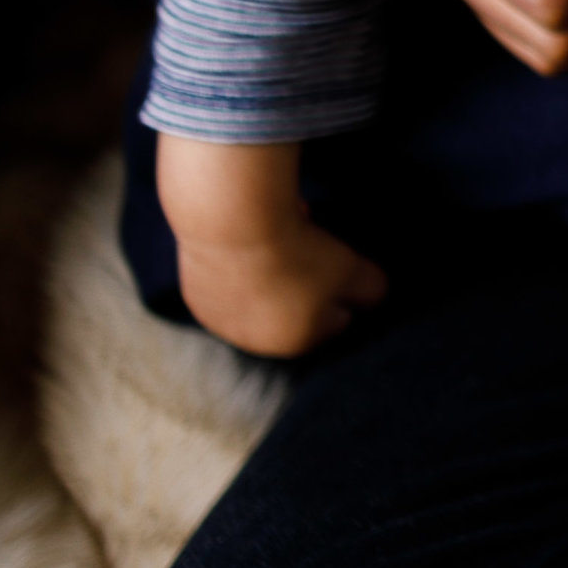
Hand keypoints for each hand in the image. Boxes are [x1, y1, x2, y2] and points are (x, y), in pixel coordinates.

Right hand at [176, 214, 386, 358]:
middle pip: (294, 309)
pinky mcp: (194, 296)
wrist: (231, 225)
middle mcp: (255, 343)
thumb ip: (372, 291)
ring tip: (277, 235)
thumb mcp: (355, 271)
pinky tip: (245, 236)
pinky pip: (227, 282)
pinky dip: (236, 264)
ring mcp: (220, 322)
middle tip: (308, 245)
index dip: (341, 289)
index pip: (335, 321)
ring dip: (270, 272)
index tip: (337, 262)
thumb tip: (373, 295)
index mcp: (298, 343)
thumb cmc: (300, 252)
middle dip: (304, 281)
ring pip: (257, 295)